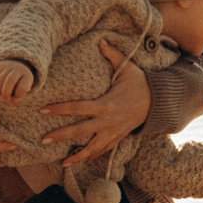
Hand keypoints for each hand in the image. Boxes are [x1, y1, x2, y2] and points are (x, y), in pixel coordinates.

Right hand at [0, 60, 34, 103]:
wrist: (16, 69)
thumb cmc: (19, 85)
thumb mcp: (21, 93)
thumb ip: (14, 99)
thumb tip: (4, 100)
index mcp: (27, 77)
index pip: (23, 87)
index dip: (18, 95)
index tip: (18, 95)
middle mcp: (19, 69)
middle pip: (10, 81)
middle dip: (6, 93)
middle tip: (5, 99)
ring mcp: (9, 66)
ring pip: (0, 80)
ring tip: (1, 93)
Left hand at [41, 41, 150, 163]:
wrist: (158, 102)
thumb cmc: (140, 83)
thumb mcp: (127, 68)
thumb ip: (112, 55)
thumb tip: (100, 40)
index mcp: (106, 104)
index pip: (78, 108)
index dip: (60, 109)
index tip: (44, 110)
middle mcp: (108, 121)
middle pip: (80, 131)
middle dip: (61, 136)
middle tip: (44, 140)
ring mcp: (113, 132)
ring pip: (92, 147)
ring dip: (77, 156)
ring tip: (62, 162)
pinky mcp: (118, 138)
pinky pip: (103, 151)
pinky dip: (92, 157)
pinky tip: (80, 162)